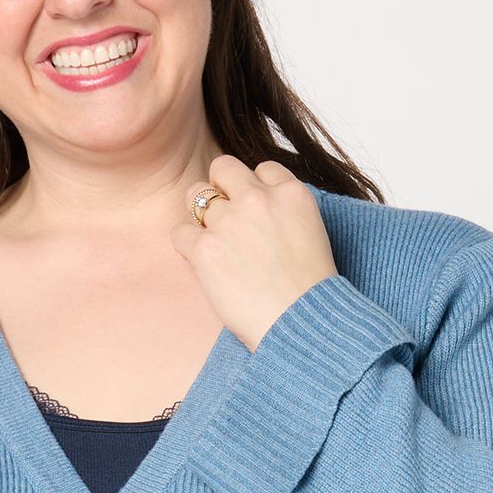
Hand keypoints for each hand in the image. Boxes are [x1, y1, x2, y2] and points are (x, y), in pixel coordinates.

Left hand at [172, 156, 338, 351]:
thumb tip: (258, 211)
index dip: (254, 189)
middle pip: (223, 167)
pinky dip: (186, 244)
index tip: (255, 213)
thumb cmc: (309, 292)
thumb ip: (284, 212)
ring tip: (214, 244)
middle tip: (225, 219)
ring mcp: (229, 221)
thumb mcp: (312, 235)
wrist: (300, 324)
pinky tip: (202, 261)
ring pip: (196, 195)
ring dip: (201, 217)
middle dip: (220, 188)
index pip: (262, 169)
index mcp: (291, 193)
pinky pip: (180, 231)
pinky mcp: (205, 248)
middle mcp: (259, 199)